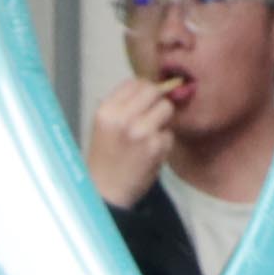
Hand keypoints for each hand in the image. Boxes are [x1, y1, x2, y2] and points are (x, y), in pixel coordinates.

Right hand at [82, 72, 174, 207]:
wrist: (106, 191)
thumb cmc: (105, 158)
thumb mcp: (104, 125)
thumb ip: (123, 105)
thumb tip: (152, 88)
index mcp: (107, 111)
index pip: (134, 82)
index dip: (144, 88)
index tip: (147, 99)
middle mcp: (122, 118)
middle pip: (153, 91)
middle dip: (157, 100)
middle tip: (154, 113)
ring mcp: (141, 131)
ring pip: (166, 108)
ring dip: (163, 120)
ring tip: (151, 134)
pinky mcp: (156, 147)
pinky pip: (169, 133)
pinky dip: (164, 141)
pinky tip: (151, 152)